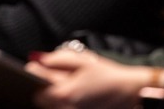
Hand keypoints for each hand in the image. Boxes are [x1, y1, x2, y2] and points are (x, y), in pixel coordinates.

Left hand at [26, 50, 163, 108]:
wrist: (129, 92)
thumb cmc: (107, 75)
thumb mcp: (83, 60)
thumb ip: (58, 59)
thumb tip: (38, 59)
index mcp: (64, 92)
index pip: (34, 87)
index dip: (33, 75)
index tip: (36, 68)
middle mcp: (65, 107)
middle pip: (39, 99)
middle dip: (42, 86)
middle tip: (52, 76)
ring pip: (50, 105)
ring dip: (52, 95)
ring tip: (66, 85)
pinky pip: (61, 108)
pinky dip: (62, 102)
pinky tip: (72, 93)